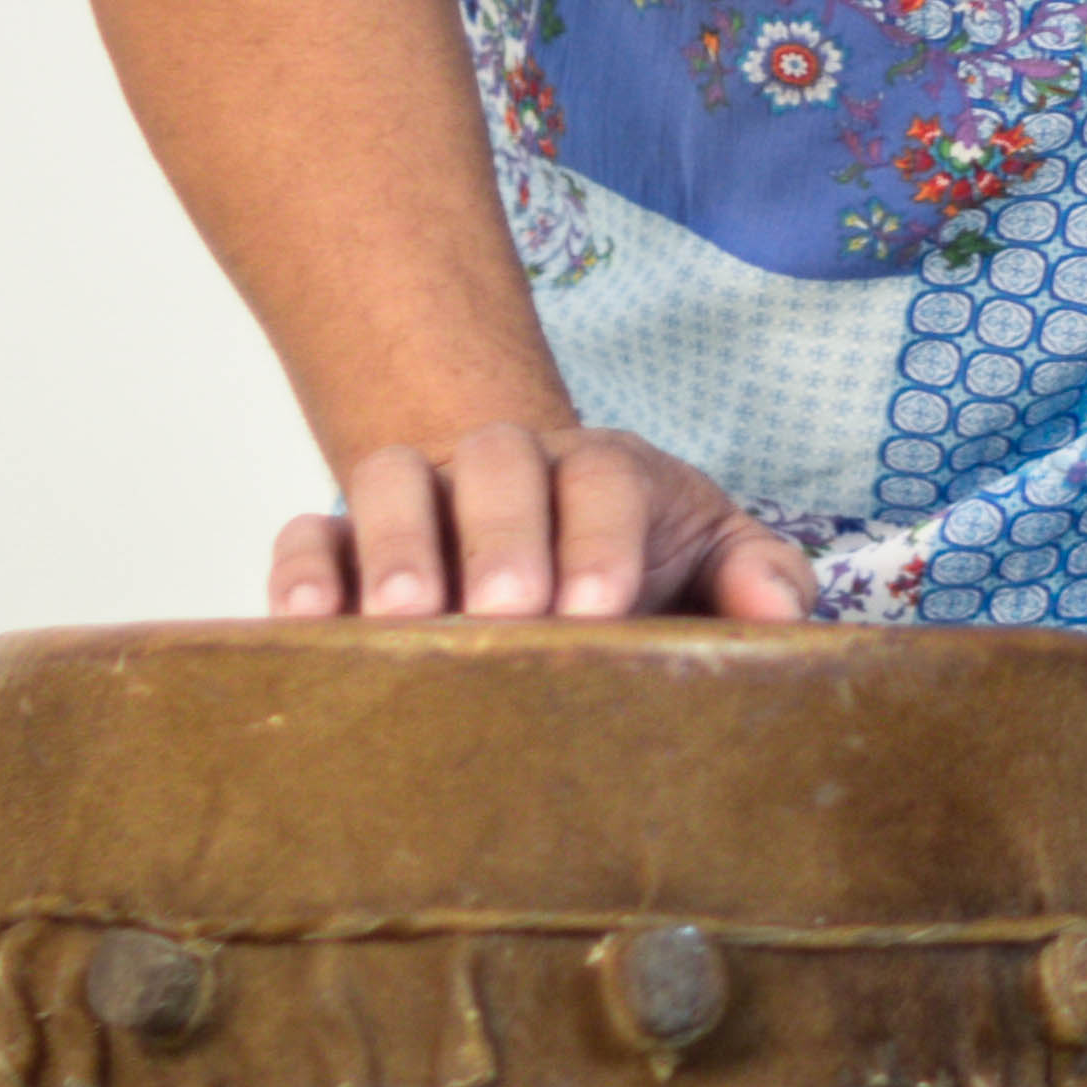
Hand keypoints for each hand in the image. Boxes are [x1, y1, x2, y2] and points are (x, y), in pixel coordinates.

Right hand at [273, 422, 817, 622]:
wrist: (545, 547)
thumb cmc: (640, 563)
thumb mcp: (713, 560)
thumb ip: (760, 578)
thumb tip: (784, 617)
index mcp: (605, 470)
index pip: (606, 482)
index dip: (600, 539)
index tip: (599, 611)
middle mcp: (508, 468)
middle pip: (499, 465)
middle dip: (501, 537)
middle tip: (504, 615)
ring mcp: (420, 498)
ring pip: (392, 480)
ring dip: (395, 543)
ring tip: (403, 619)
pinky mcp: (344, 542)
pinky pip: (309, 530)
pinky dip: (302, 565)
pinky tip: (305, 621)